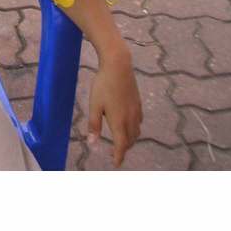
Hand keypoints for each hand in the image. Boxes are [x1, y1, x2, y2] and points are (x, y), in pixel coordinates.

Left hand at [87, 46, 142, 166]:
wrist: (119, 66)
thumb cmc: (103, 85)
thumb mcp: (94, 105)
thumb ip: (94, 125)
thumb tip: (92, 143)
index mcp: (119, 121)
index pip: (121, 145)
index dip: (119, 156)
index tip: (116, 164)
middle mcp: (130, 119)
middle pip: (130, 141)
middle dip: (124, 149)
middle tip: (116, 154)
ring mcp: (136, 111)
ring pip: (136, 132)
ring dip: (129, 140)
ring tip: (121, 142)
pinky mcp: (138, 103)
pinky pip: (138, 122)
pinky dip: (134, 129)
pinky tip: (128, 125)